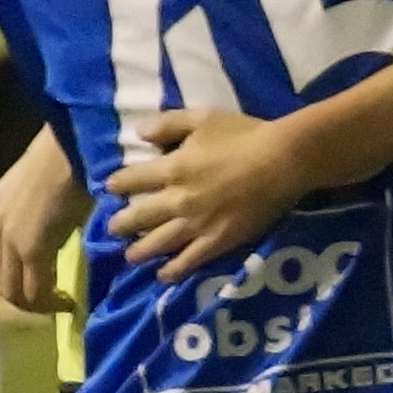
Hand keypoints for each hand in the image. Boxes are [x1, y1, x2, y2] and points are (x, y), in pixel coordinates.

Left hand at [0, 128, 86, 313]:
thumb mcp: (40, 188)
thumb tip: (52, 234)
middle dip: (20, 297)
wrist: (75, 144)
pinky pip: (35, 291)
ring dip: (33, 304)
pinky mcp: (31, 249)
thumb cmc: (67, 156)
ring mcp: (10, 240)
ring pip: (11, 292)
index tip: (38, 282)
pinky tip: (67, 302)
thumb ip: (35, 213)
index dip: (12, 277)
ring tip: (56, 303)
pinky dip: (49, 303)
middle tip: (47, 300)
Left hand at [103, 104, 313, 282]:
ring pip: (159, 242)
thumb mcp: (202, 117)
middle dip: (122, 223)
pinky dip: (173, 269)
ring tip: (130, 256)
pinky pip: (189, 260)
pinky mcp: (218, 241)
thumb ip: (168, 123)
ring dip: (140, 251)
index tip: (110, 189)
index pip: (133, 179)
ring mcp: (197, 224)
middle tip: (113, 228)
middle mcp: (178, 200)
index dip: (119, 184)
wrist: (281, 160)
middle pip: (140, 216)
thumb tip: (139, 133)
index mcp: (172, 168)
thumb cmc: (243, 134)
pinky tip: (163, 274)